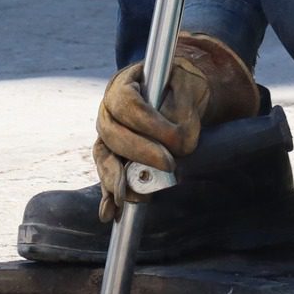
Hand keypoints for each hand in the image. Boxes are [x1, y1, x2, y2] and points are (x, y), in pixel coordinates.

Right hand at [93, 34, 260, 221]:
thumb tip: (178, 149)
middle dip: (138, 152)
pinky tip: (109, 211)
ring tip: (124, 197)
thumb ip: (183, 117)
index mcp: (125, 82)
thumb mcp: (189, 93)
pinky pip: (106, 170)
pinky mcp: (111, 152)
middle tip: (168, 166)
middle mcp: (108, 106)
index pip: (128, 103)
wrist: (179, 93)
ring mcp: (107, 130)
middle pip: (112, 132)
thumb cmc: (183, 89)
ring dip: (114, 177)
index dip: (148, 123)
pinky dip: (108, 191)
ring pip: (104, 153)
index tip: (174, 141)